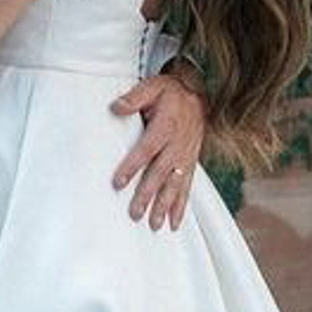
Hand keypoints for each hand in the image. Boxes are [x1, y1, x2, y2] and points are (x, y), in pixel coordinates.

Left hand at [108, 62, 207, 229]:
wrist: (196, 92)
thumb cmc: (169, 92)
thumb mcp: (151, 87)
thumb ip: (133, 98)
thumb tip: (115, 107)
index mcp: (165, 127)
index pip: (146, 150)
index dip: (132, 167)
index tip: (118, 183)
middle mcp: (177, 145)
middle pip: (160, 174)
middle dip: (147, 195)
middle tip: (135, 213)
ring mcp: (186, 156)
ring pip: (174, 185)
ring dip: (164, 206)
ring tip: (154, 225)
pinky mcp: (190, 162)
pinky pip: (187, 187)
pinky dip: (181, 206)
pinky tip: (174, 222)